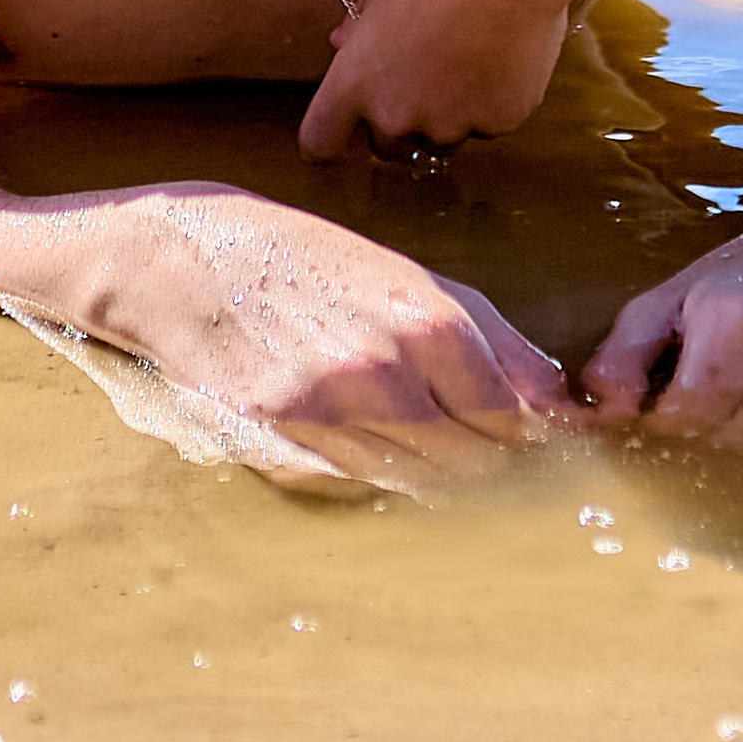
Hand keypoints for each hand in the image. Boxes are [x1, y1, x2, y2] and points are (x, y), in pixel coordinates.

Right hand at [87, 185, 570, 488]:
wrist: (183, 260)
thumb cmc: (302, 257)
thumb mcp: (405, 273)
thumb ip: (492, 336)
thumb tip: (559, 400)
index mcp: (426, 320)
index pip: (509, 418)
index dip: (517, 429)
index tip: (512, 428)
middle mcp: (384, 371)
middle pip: (471, 462)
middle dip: (478, 456)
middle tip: (460, 435)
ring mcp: (330, 414)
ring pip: (416, 483)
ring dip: (424, 469)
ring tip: (402, 430)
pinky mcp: (282, 444)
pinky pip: (356, 484)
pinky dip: (366, 471)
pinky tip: (351, 433)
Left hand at [297, 0, 576, 158]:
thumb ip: (359, 29)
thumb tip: (343, 44)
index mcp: (356, 82)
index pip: (321, 140)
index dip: (324, 139)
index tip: (333, 133)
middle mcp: (398, 115)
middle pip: (385, 146)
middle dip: (395, 123)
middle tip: (417, 78)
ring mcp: (452, 125)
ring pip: (440, 139)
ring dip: (444, 116)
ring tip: (466, 61)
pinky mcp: (499, 123)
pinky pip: (486, 123)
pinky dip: (489, 102)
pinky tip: (500, 56)